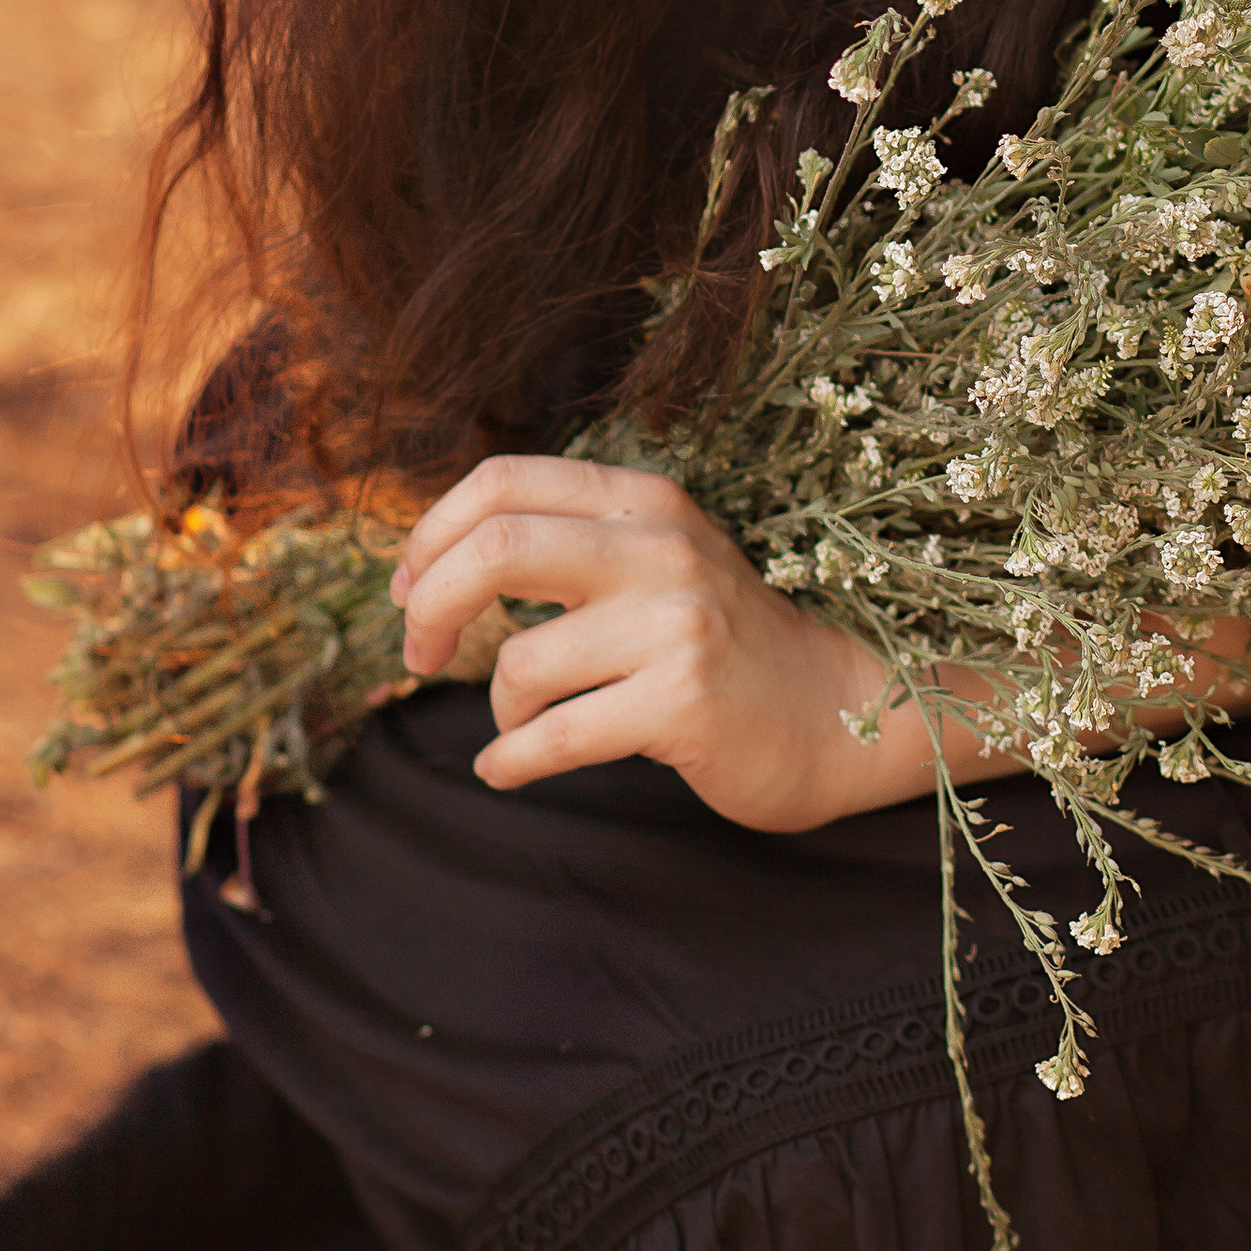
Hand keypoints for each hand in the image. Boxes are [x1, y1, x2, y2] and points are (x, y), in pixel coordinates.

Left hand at [390, 454, 886, 833]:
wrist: (842, 712)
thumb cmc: (725, 644)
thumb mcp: (660, 561)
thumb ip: (573, 543)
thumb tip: (433, 561)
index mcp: (643, 501)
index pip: (502, 482)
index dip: (432, 533)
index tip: (409, 587)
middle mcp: (661, 547)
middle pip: (497, 549)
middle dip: (432, 604)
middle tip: (420, 651)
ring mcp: (678, 625)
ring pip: (522, 662)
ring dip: (498, 706)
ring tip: (520, 723)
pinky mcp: (685, 703)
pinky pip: (555, 736)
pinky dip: (511, 760)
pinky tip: (507, 768)